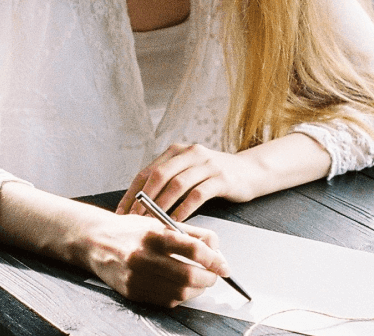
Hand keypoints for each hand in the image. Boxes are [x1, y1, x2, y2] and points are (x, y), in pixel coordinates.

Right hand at [83, 211, 228, 306]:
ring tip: (200, 281)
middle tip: (215, 275)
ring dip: (197, 290)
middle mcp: (143, 256)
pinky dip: (180, 296)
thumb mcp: (160, 222)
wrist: (96, 241)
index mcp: (153, 234)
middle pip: (188, 275)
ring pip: (179, 293)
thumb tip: (216, 248)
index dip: (214, 259)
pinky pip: (165, 301)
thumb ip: (190, 233)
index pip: (192, 248)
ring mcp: (136, 277)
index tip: (223, 264)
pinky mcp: (132, 292)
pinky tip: (182, 287)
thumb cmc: (131, 230)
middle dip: (209, 278)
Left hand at [116, 143, 255, 220]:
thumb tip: (140, 203)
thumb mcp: (190, 171)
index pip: (148, 170)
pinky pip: (198, 194)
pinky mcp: (221, 178)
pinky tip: (176, 221)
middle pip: (160, 174)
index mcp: (178, 151)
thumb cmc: (216, 176)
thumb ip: (169, 180)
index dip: (133, 192)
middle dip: (144, 198)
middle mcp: (191, 153)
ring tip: (151, 221)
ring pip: (177, 184)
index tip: (122, 211)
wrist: (251, 172)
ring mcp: (207, 164)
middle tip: (133, 218)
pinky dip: (184, 209)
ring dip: (162, 205)